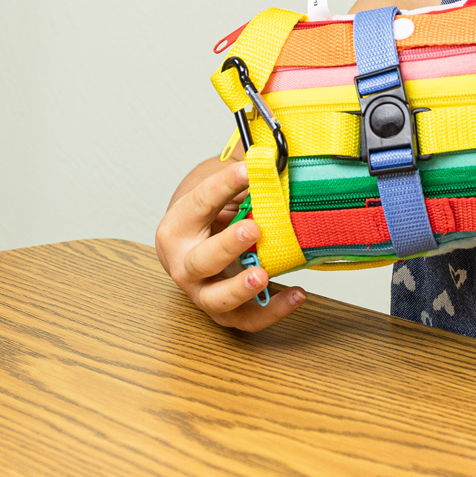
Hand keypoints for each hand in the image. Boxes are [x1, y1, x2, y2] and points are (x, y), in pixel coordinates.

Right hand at [155, 160, 305, 330]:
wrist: (193, 242)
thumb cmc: (209, 216)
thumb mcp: (219, 193)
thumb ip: (241, 180)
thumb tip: (272, 157)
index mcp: (179, 226)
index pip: (200, 203)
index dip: (224, 185)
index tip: (249, 169)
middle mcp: (183, 262)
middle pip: (200, 260)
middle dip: (227, 246)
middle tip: (252, 230)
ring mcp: (201, 290)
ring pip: (216, 299)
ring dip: (240, 289)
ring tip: (262, 275)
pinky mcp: (222, 311)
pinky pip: (246, 319)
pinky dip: (272, 311)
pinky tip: (297, 294)